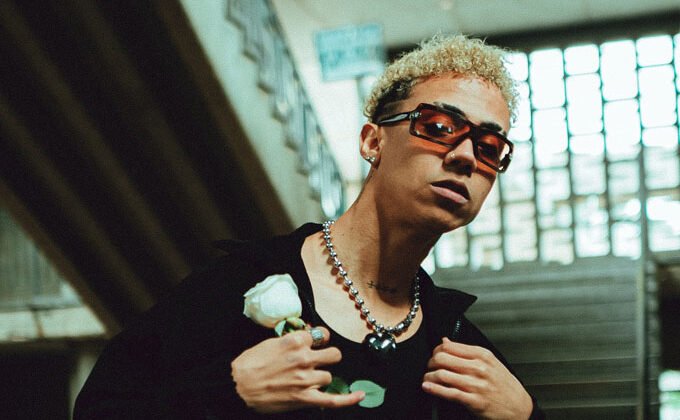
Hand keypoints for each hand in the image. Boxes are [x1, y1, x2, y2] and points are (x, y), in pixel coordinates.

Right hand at [231, 327, 363, 412]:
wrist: (236, 387)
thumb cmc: (248, 364)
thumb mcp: (269, 342)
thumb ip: (291, 339)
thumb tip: (307, 335)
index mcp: (294, 341)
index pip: (320, 335)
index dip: (319, 340)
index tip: (317, 342)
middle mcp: (304, 358)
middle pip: (333, 354)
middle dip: (327, 357)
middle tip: (318, 360)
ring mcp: (306, 378)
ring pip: (329, 376)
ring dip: (320, 377)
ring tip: (306, 380)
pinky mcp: (305, 398)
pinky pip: (333, 399)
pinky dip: (348, 399)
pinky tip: (360, 396)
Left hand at [422, 338, 532, 418]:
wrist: (519, 407)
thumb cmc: (504, 385)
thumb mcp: (490, 362)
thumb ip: (466, 351)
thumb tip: (446, 341)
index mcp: (482, 355)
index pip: (450, 346)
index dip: (437, 350)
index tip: (434, 355)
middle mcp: (479, 368)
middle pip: (442, 358)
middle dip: (431, 362)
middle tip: (430, 367)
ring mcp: (476, 385)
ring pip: (443, 375)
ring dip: (429, 376)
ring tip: (427, 378)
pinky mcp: (474, 401)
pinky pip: (449, 393)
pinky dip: (434, 389)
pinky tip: (427, 387)